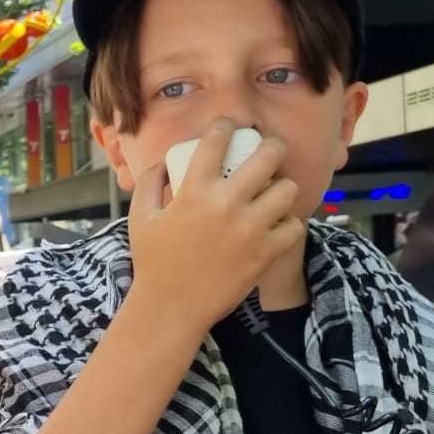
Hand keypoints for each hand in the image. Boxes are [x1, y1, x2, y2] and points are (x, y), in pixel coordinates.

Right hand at [127, 121, 303, 331]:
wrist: (171, 308)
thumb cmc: (153, 262)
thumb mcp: (140, 218)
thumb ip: (149, 183)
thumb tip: (163, 162)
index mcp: (194, 191)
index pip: (217, 140)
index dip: (226, 126)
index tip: (229, 128)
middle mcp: (225, 204)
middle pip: (268, 156)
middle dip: (272, 147)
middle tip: (268, 153)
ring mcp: (250, 228)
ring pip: (287, 189)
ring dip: (282, 188)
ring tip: (273, 194)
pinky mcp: (266, 252)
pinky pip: (294, 226)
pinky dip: (288, 224)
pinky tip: (276, 226)